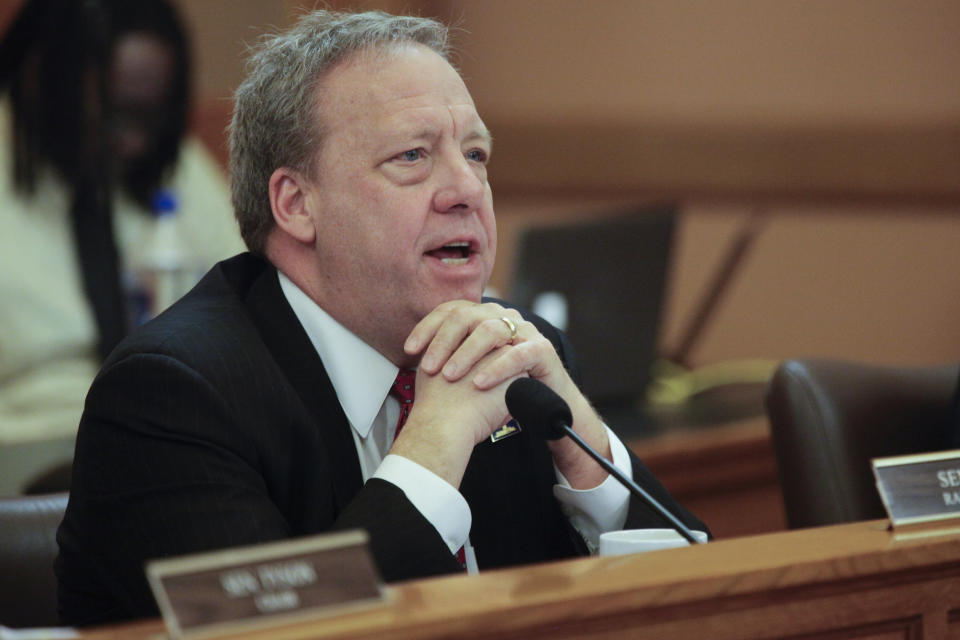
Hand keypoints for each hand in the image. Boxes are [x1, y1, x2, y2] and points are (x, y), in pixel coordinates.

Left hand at [404, 300, 612, 488]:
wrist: (545, 402)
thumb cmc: (501, 384)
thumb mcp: (471, 367)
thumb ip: (448, 356)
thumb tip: (412, 356)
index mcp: (483, 316)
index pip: (451, 310)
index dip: (427, 327)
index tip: (409, 350)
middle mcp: (503, 317)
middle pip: (467, 316)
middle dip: (443, 341)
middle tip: (429, 367)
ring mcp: (524, 330)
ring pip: (490, 331)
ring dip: (466, 354)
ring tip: (450, 376)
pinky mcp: (542, 349)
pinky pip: (517, 355)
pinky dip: (496, 368)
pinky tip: (479, 383)